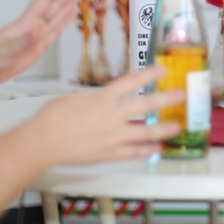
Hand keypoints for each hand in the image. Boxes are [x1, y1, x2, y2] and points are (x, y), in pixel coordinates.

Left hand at [0, 0, 87, 87]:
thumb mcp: (4, 51)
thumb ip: (22, 41)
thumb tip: (38, 30)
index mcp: (25, 23)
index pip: (45, 1)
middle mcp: (34, 25)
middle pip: (55, 4)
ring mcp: (37, 35)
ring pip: (57, 14)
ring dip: (69, 1)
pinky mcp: (39, 45)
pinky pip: (56, 29)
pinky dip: (64, 20)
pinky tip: (71, 12)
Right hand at [36, 66, 183, 165]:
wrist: (42, 141)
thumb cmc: (52, 117)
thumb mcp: (75, 98)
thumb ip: (95, 98)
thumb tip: (105, 98)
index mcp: (103, 97)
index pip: (132, 81)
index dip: (150, 75)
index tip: (163, 70)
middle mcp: (112, 115)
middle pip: (146, 104)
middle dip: (166, 99)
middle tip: (181, 95)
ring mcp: (113, 136)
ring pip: (146, 131)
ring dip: (164, 128)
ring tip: (177, 126)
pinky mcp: (109, 153)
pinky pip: (133, 152)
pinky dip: (147, 150)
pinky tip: (156, 148)